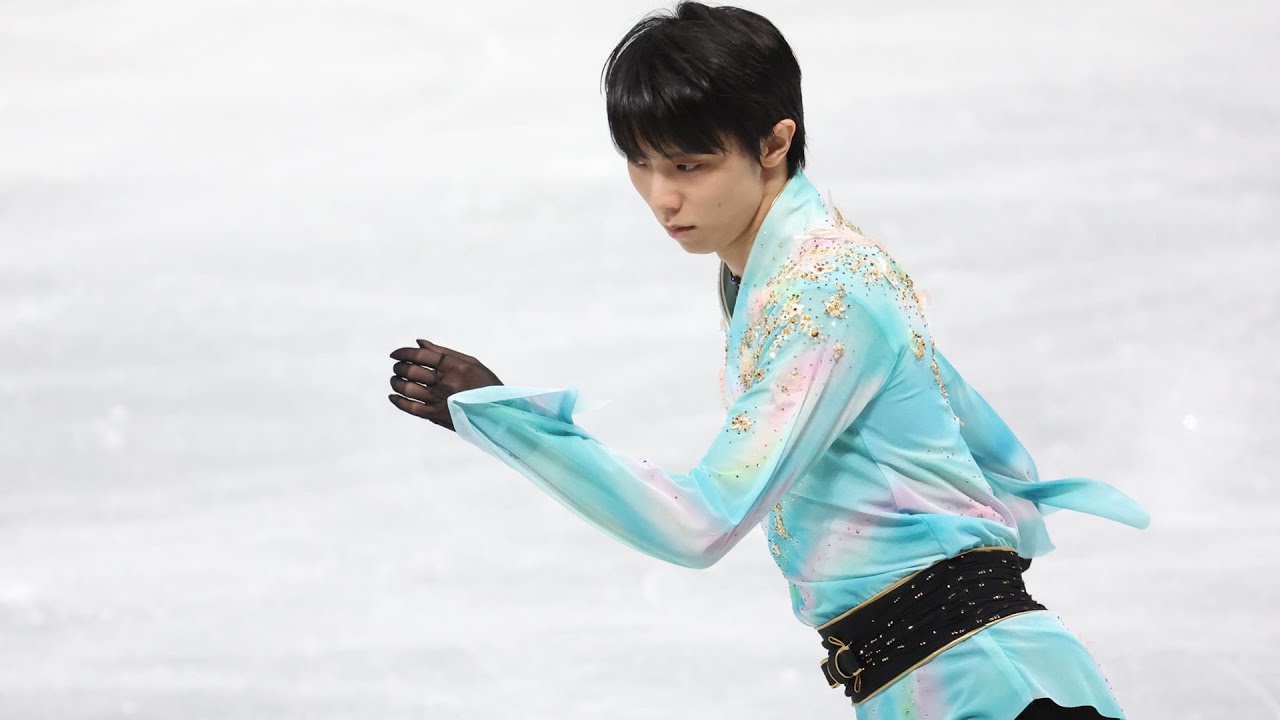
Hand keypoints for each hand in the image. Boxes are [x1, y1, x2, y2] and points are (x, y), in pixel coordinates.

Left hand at [388, 339, 502, 430]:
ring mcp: (441, 399)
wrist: (498, 412)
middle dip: (399, 367)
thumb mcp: (470, 363)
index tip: (395, 354)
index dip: (404, 353)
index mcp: (454, 366)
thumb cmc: (486, 384)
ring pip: (408, 388)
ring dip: (397, 382)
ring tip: (396, 380)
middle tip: (397, 367)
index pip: (421, 355)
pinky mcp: (438, 415)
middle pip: (411, 370)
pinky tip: (393, 396)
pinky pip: (411, 408)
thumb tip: (419, 342)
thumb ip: (443, 352)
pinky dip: (399, 401)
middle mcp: (446, 382)